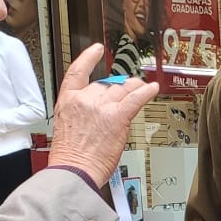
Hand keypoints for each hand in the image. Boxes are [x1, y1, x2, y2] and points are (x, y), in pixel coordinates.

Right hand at [45, 44, 157, 181]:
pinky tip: (153, 89)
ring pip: (123, 90)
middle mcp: (84, 100)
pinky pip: (135, 99)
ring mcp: (101, 107)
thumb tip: (97, 113)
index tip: (97, 50)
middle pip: (106, 85)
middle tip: (128, 87)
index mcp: (68, 101)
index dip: (89, 58)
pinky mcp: (117, 117)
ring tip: (142, 86)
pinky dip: (146, 92)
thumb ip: (81, 114)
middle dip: (118, 87)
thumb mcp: (67, 128)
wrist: (74, 170)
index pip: (77, 72)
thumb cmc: (71, 157)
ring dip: (134, 87)